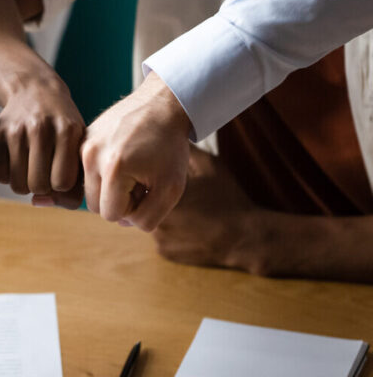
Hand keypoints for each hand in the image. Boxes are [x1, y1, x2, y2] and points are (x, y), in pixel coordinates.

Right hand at [0, 78, 84, 208]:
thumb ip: (74, 184)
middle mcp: (41, 128)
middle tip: (46, 173)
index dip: (63, 185)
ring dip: (25, 183)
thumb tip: (38, 202)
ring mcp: (16, 130)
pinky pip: (1, 175)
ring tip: (32, 168)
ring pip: (18, 185)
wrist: (36, 91)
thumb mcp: (78, 147)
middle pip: (39, 186)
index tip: (63, 174)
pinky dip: (9, 175)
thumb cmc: (63, 127)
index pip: (62, 183)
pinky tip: (17, 161)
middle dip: (44, 187)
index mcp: (67, 130)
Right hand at [81, 72, 191, 230]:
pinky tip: (122, 158)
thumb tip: (122, 222)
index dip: (133, 209)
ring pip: (89, 190)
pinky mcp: (82, 138)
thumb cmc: (169, 147)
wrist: (161, 105)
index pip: (111, 214)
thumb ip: (148, 217)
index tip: (147, 188)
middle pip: (95, 205)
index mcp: (113, 170)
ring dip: (109, 188)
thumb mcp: (171, 189)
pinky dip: (103, 171)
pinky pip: (87, 171)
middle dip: (118, 200)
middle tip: (140, 180)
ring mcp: (83, 145)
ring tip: (131, 170)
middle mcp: (91, 156)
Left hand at [152, 147, 263, 271]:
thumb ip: (185, 151)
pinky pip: (160, 237)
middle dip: (153, 195)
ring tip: (186, 210)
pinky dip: (170, 231)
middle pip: (144, 201)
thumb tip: (170, 134)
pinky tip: (188, 225)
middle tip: (180, 194)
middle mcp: (155, 217)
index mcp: (162, 195)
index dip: (151, 178)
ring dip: (161, 213)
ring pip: (152, 219)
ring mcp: (158, 238)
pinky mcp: (164, 252)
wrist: (244, 238)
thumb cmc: (227, 198)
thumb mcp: (208, 166)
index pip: (144, 182)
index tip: (161, 175)